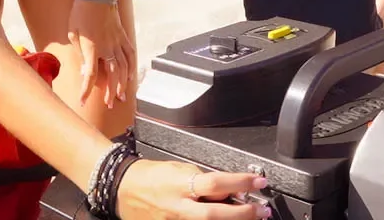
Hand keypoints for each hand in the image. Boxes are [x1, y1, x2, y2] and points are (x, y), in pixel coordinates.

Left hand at [67, 0, 135, 107]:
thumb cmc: (80, 12)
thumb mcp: (73, 32)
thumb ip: (79, 53)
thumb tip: (83, 71)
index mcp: (92, 47)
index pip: (89, 74)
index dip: (86, 90)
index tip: (82, 101)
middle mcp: (107, 47)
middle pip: (111, 74)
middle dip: (110, 91)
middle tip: (108, 104)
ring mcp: (117, 42)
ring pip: (123, 67)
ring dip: (122, 83)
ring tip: (121, 96)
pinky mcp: (122, 36)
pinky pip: (130, 54)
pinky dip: (131, 67)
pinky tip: (130, 77)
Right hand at [116, 160, 271, 219]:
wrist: (122, 189)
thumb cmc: (149, 176)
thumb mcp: (178, 168)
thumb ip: (203, 179)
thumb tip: (229, 188)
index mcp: (179, 184)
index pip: (214, 183)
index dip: (239, 183)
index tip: (258, 182)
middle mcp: (177, 207)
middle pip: (214, 214)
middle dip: (243, 214)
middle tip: (262, 211)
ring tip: (251, 219)